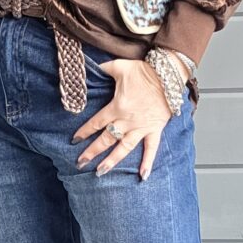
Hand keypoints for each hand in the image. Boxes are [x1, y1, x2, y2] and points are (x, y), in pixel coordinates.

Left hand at [71, 55, 188, 180]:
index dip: (84, 131)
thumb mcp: (120, 66)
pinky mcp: (154, 129)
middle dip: (92, 152)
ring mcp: (141, 127)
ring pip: (124, 148)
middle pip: (106, 139)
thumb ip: (104, 68)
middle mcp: (127, 120)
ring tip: (100, 172)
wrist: (167, 76)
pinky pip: (151, 149)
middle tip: (80, 163)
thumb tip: (91, 66)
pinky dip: (147, 162)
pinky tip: (142, 176)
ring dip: (112, 161)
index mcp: (117, 106)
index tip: (75, 140)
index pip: (97, 122)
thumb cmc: (144, 71)